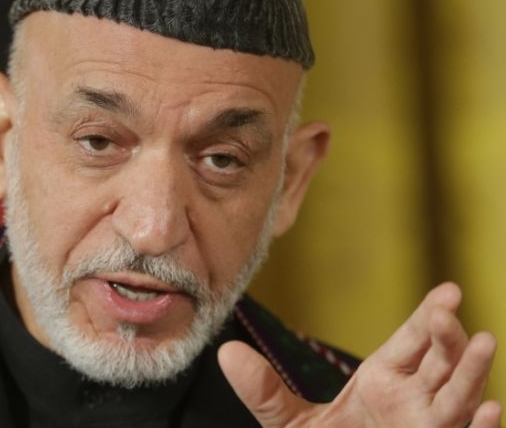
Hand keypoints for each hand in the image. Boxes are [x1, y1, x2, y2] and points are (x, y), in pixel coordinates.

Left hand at [218, 283, 501, 427]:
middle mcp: (413, 402)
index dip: (428, 316)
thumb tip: (224, 352)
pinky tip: (491, 410)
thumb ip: (264, 391)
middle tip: (446, 311)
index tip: (447, 290)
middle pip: (440, 362)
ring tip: (484, 340)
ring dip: (473, 372)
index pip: (412, 342)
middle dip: (446, 336)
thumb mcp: (290, 424)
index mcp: (384, 382)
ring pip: (458, 397)